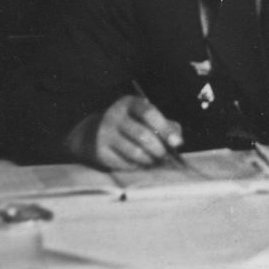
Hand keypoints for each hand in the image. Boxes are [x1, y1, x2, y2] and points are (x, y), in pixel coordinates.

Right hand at [65, 95, 182, 169]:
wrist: (92, 133)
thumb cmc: (129, 124)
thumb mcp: (144, 117)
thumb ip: (165, 125)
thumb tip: (177, 141)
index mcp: (129, 103)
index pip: (148, 112)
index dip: (165, 128)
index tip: (177, 143)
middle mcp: (114, 116)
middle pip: (143, 135)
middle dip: (159, 149)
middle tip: (165, 156)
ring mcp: (105, 133)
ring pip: (134, 152)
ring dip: (150, 160)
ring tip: (155, 160)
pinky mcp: (100, 151)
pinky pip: (124, 163)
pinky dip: (137, 166)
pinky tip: (140, 163)